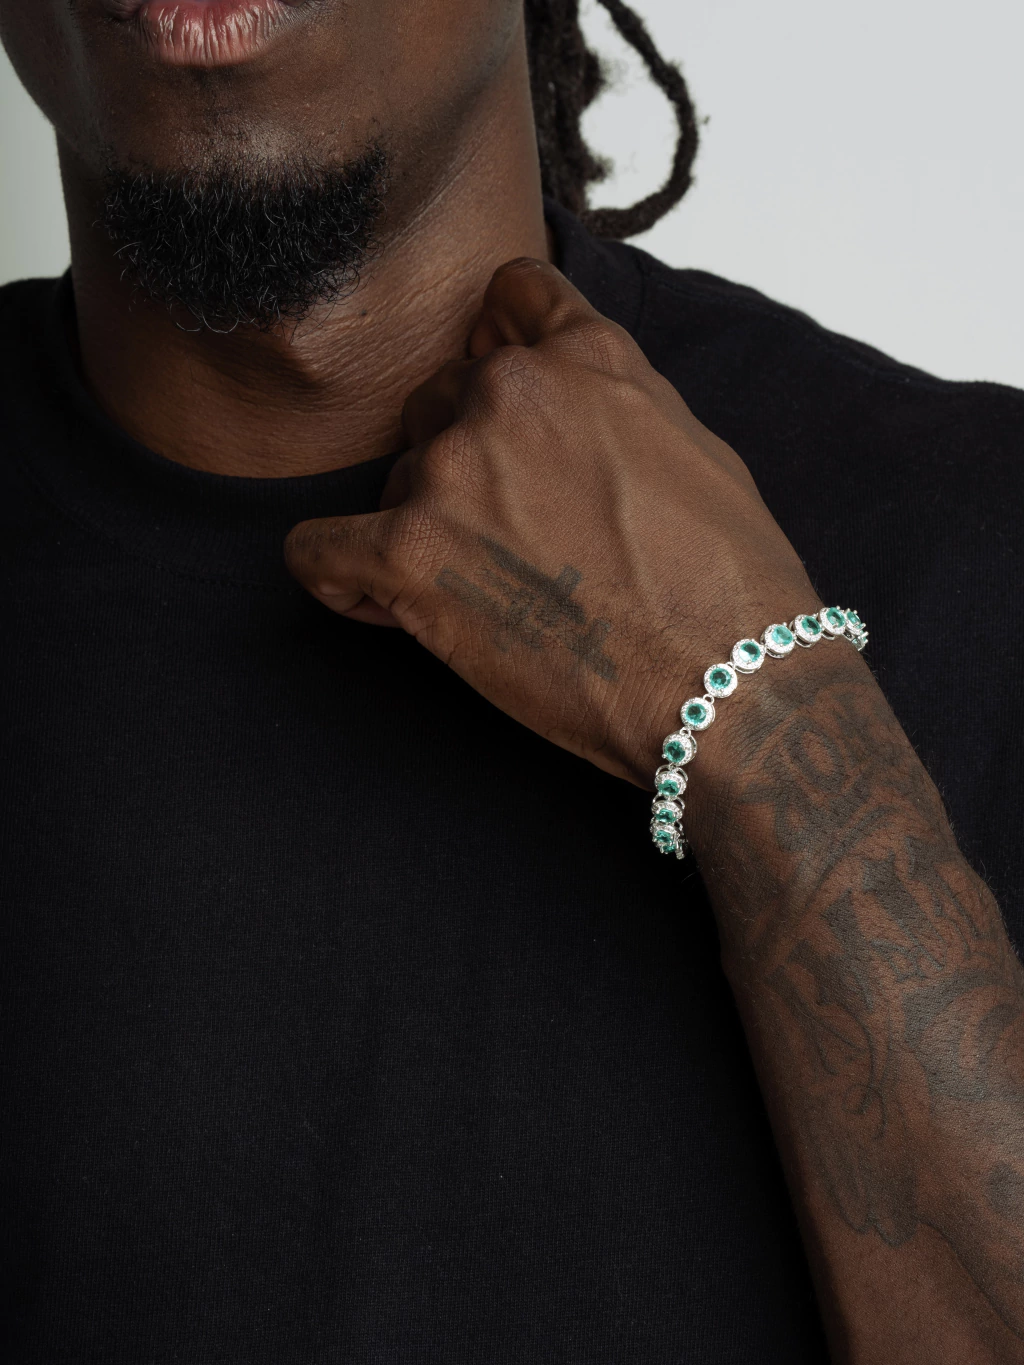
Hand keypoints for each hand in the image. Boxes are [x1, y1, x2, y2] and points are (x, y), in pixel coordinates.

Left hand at [285, 258, 840, 794]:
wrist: (729, 682)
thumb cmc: (728, 584)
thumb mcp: (689, 446)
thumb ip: (610, 398)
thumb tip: (564, 396)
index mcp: (585, 357)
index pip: (507, 298)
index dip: (497, 351)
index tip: (503, 406)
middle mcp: (511, 393)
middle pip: (439, 399)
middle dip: (464, 459)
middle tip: (512, 535)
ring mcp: (453, 469)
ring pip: (396, 476)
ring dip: (423, 524)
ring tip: (488, 594)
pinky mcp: (408, 552)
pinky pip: (318, 550)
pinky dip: (340, 575)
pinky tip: (381, 601)